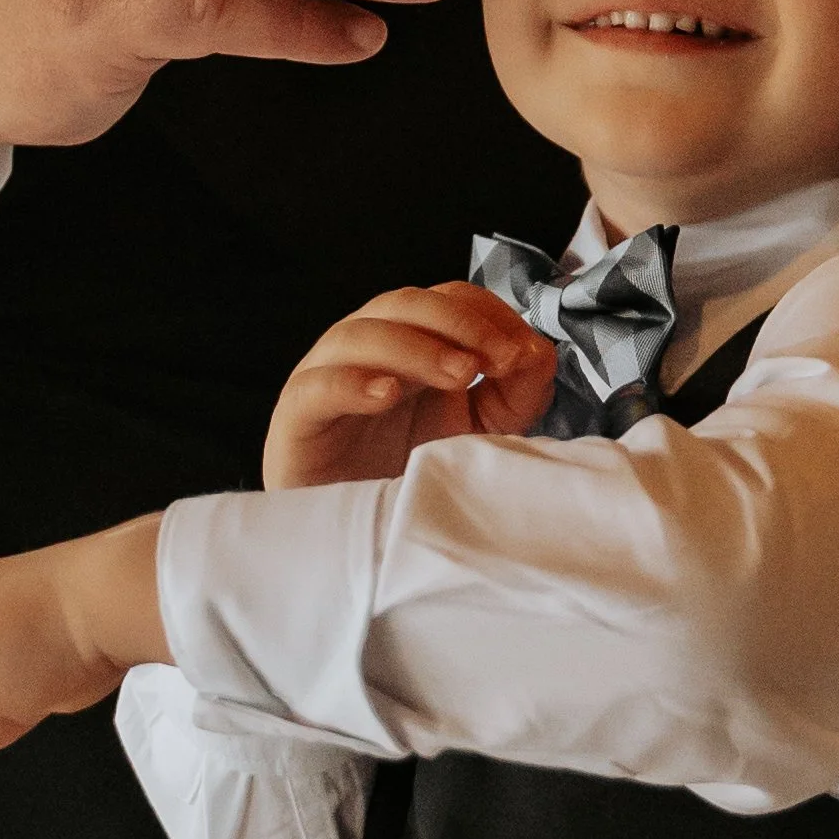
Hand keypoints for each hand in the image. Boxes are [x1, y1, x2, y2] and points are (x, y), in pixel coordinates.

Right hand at [264, 281, 556, 487]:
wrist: (357, 539)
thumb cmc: (410, 475)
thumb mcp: (480, 433)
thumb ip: (514, 394)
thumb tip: (541, 354)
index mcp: (412, 342)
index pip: (447, 299)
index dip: (487, 316)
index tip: (523, 353)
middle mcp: (368, 349)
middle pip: (404, 303)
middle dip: (459, 324)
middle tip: (498, 360)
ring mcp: (328, 376)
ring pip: (361, 335)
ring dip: (416, 347)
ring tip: (461, 375)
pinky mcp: (297, 418)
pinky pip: (317, 386)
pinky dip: (351, 382)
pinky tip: (386, 393)